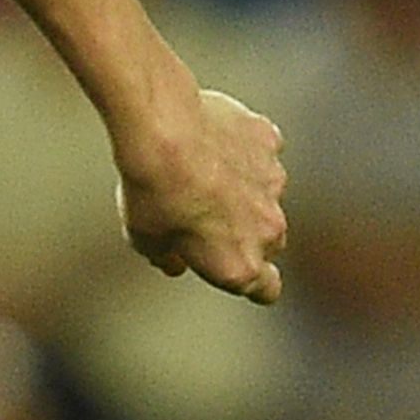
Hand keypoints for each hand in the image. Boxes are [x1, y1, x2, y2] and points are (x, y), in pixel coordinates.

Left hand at [119, 87, 286, 303]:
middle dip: (246, 236)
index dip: (255, 285)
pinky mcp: (270, 143)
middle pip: (269, 243)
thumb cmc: (152, 191)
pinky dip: (244, 151)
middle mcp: (267, 229)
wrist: (164, 130)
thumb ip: (168, 258)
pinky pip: (261, 153)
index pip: (266, 289)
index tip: (239, 272)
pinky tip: (212, 141)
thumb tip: (175, 263)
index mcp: (239, 264)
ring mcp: (274, 183)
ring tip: (202, 173)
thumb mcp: (145, 240)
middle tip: (208, 220)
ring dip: (245, 191)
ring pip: (266, 195)